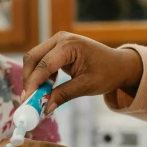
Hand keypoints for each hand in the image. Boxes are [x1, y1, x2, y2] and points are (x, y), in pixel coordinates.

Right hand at [22, 32, 143, 112]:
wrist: (119, 65)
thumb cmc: (107, 73)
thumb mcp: (86, 86)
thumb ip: (64, 95)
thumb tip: (45, 108)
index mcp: (70, 45)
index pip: (44, 65)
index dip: (33, 83)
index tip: (27, 100)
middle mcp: (61, 39)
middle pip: (33, 58)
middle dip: (28, 79)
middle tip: (28, 99)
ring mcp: (58, 42)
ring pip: (34, 59)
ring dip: (33, 77)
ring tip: (38, 95)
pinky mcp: (57, 48)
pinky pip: (41, 61)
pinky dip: (40, 75)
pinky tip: (46, 87)